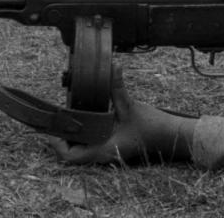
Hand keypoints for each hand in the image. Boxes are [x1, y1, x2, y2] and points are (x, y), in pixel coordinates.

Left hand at [47, 65, 194, 164]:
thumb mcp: (130, 106)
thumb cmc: (151, 127)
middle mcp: (103, 153)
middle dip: (62, 136)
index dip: (57, 143)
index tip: (52, 126)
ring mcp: (107, 150)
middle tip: (58, 116)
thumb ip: (117, 88)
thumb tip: (113, 67)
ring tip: (67, 114)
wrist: (170, 136)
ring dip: (73, 133)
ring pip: (81, 147)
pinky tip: (85, 115)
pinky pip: (92, 141)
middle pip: (72, 151)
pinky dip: (85, 131)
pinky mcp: (113, 145)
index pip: (70, 155)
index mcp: (103, 150)